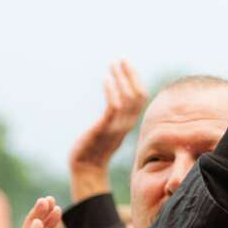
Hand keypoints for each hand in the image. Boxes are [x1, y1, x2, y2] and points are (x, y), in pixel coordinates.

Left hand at [69, 60, 147, 199]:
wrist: (86, 167)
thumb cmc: (94, 148)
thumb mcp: (110, 129)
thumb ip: (116, 117)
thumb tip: (116, 103)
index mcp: (129, 123)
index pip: (141, 98)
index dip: (136, 80)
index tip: (126, 65)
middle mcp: (126, 124)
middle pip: (138, 96)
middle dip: (131, 75)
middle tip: (121, 59)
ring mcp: (116, 127)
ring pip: (127, 99)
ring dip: (121, 79)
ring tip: (112, 65)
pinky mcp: (104, 129)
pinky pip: (114, 107)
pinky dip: (112, 91)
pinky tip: (105, 79)